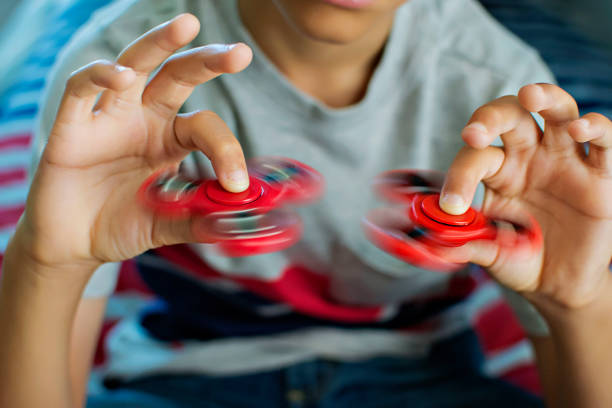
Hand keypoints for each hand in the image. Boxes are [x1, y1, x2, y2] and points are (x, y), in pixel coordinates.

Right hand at [15, 14, 252, 271]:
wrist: (74, 244)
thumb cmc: (122, 225)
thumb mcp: (167, 225)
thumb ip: (199, 221)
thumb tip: (239, 217)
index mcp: (172, 140)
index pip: (205, 126)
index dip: (226, 149)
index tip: (236, 183)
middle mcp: (144, 119)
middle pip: (178, 75)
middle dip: (208, 59)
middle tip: (239, 53)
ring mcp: (109, 117)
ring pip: (135, 63)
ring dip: (158, 42)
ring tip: (187, 27)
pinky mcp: (73, 125)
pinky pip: (82, 88)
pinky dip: (100, 75)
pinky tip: (122, 76)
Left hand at [438, 83, 611, 309]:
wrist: (559, 283)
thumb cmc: (521, 259)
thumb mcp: (490, 253)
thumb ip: (467, 244)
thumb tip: (436, 245)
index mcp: (498, 172)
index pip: (476, 157)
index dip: (460, 176)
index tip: (451, 205)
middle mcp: (529, 157)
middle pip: (510, 116)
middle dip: (490, 117)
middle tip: (475, 133)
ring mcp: (565, 160)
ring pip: (557, 111)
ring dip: (545, 97)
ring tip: (530, 95)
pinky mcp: (601, 173)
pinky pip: (604, 141)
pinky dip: (595, 127)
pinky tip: (580, 129)